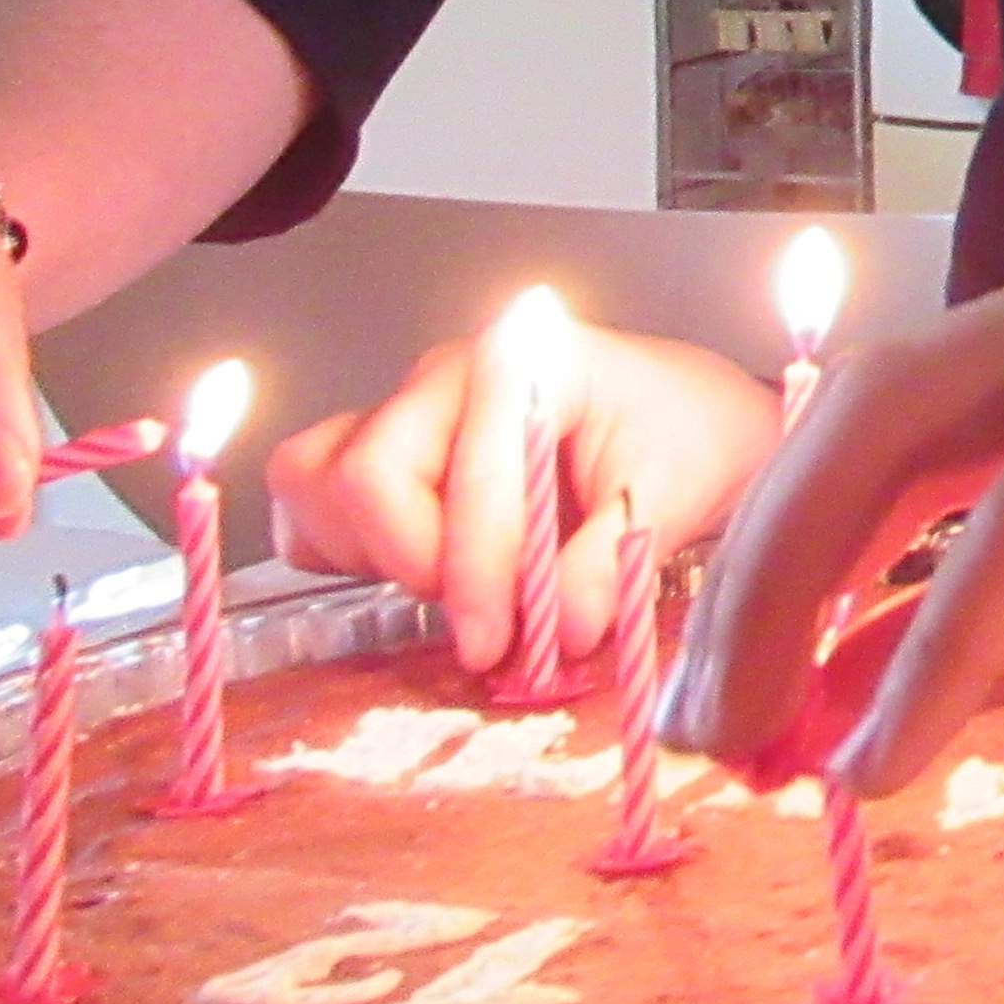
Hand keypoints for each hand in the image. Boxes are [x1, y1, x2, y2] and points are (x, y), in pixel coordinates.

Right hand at [271, 322, 784, 676]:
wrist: (693, 423)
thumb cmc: (687, 436)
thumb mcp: (674, 494)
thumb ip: (609, 564)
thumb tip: (562, 630)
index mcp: (525, 359)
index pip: (465, 475)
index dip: (477, 574)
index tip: (498, 644)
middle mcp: (448, 376)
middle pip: (366, 475)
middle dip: (418, 565)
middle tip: (484, 620)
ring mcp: (407, 410)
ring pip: (319, 483)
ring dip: (376, 556)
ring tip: (460, 587)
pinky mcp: (382, 450)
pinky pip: (310, 499)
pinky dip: (346, 548)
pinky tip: (420, 570)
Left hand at [668, 218, 1003, 789]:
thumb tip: (842, 699)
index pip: (897, 436)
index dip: (787, 568)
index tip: (729, 718)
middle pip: (868, 411)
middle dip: (753, 575)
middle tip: (692, 739)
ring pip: (921, 432)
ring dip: (805, 596)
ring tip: (753, 752)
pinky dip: (940, 635)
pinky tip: (892, 751)